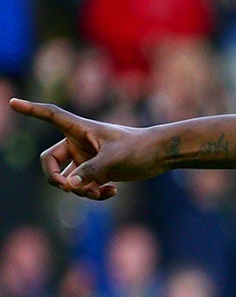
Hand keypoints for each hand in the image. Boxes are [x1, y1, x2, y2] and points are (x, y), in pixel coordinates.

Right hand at [10, 99, 166, 199]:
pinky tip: (111, 192)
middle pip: (49, 161)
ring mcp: (86, 159)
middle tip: (67, 188)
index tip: (12, 103)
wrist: (160, 156)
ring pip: (67, 179)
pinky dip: (94, 193)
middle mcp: (78, 144)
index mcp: (79, 130)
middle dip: (55, 178)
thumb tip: (70, 186)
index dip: (31, 110)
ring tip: (99, 193)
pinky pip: (84, 187)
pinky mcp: (96, 172)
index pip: (50, 115)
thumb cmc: (139, 149)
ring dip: (80, 190)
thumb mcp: (114, 160)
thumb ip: (91, 172)